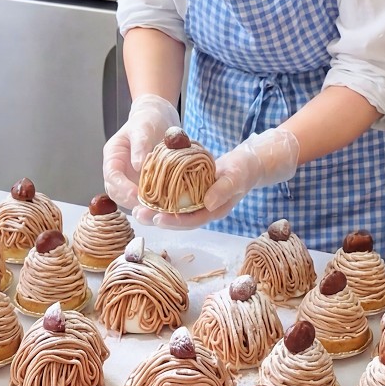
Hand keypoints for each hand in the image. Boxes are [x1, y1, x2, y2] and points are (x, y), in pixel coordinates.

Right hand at [102, 94, 180, 209]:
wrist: (159, 118)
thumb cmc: (147, 119)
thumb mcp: (143, 127)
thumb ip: (140, 144)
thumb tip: (138, 165)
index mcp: (113, 157)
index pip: (112, 177)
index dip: (122, 188)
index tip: (136, 195)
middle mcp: (120, 172)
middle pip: (118, 194)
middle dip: (132, 203)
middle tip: (149, 209)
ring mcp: (132, 180)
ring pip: (132, 200)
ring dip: (144, 208)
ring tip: (159, 212)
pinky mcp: (147, 185)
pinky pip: (148, 198)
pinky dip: (155, 204)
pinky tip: (168, 207)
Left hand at [145, 128, 299, 228]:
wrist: (247, 163)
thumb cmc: (244, 169)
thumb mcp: (236, 176)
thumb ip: (224, 189)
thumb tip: (207, 203)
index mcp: (214, 210)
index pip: (192, 221)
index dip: (174, 222)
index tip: (156, 219)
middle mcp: (204, 210)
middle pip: (179, 220)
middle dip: (158, 219)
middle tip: (138, 214)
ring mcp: (198, 202)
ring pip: (175, 211)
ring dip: (156, 210)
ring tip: (137, 207)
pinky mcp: (193, 192)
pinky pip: (175, 198)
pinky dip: (162, 197)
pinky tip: (147, 192)